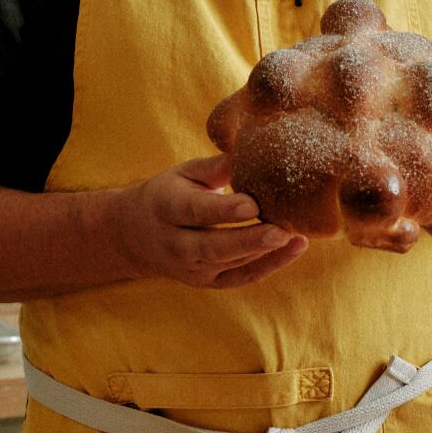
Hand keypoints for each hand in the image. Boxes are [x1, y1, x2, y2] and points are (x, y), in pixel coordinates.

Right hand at [106, 154, 308, 288]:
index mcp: (166, 207)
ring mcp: (191, 268)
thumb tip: (252, 150)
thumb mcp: (184, 172)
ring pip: (230, 264)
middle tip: (281, 231)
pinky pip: (239, 278)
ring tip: (295, 236)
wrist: (135, 235)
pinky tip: (294, 249)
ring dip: (265, 252)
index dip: (224, 210)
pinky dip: (268, 266)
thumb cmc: (169, 194)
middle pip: (213, 247)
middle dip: (249, 241)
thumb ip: (216, 166)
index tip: (253, 203)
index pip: (195, 211)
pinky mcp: (207, 282)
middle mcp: (175, 244)